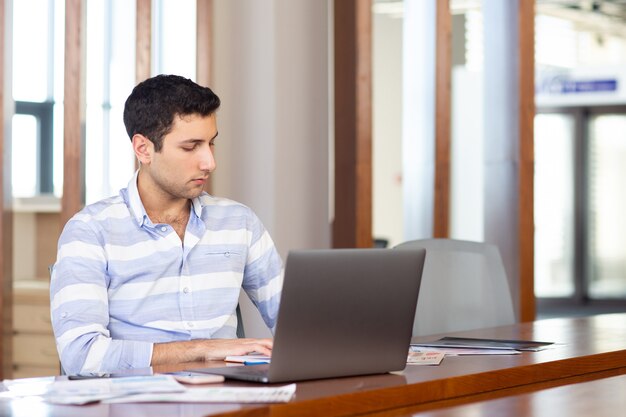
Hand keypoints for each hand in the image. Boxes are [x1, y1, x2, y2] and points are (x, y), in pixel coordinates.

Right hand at [151, 338, 272, 365]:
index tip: (281, 347)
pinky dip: (265, 350)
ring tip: (283, 350)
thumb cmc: (215, 352)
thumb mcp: (232, 354)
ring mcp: (244, 343)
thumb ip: (241, 355)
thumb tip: (250, 360)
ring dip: (274, 346)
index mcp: (245, 343)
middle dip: (277, 344)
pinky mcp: (240, 347)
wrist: (204, 349)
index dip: (272, 344)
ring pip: (264, 342)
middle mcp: (246, 342)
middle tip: (287, 347)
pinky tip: (271, 354)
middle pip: (266, 340)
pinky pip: (256, 347)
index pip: (263, 341)